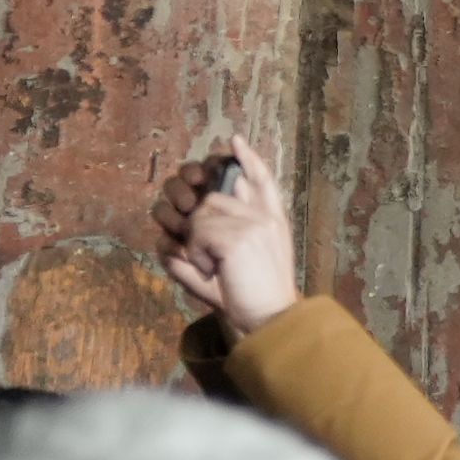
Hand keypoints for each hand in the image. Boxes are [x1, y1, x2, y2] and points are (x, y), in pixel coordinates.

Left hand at [152, 142, 302, 326]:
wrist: (269, 318)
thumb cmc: (250, 297)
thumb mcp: (232, 264)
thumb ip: (212, 239)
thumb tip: (187, 218)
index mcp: (272, 221)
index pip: (262, 179)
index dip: (248, 159)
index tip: (234, 141)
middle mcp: (266, 217)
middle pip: (213, 198)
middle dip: (194, 220)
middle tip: (200, 250)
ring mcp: (254, 224)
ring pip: (201, 214)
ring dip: (196, 243)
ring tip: (212, 265)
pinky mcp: (239, 236)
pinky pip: (198, 233)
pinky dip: (195, 254)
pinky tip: (212, 269)